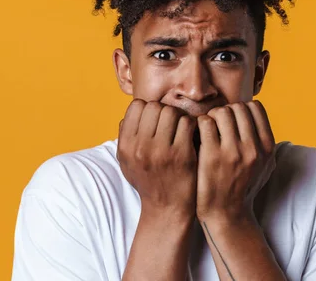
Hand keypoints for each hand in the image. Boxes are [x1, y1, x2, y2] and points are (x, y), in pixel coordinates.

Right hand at [117, 99, 197, 218]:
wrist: (166, 209)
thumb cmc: (148, 181)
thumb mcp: (126, 162)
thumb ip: (124, 138)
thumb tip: (129, 115)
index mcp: (126, 146)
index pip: (136, 106)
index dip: (147, 109)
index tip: (154, 120)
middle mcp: (141, 148)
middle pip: (154, 106)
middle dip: (164, 111)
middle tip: (170, 124)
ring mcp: (162, 151)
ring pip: (171, 112)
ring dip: (178, 117)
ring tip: (180, 129)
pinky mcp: (182, 155)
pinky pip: (187, 123)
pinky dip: (191, 125)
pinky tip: (190, 135)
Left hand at [195, 101, 276, 222]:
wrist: (226, 214)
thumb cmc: (243, 186)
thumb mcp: (265, 165)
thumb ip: (264, 141)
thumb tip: (255, 113)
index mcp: (268, 147)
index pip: (256, 107)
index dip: (242, 109)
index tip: (233, 120)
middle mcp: (253, 148)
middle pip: (238, 107)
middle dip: (225, 112)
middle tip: (217, 125)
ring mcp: (233, 152)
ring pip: (221, 111)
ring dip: (212, 117)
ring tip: (208, 129)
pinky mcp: (212, 156)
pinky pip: (205, 122)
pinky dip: (200, 125)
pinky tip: (199, 136)